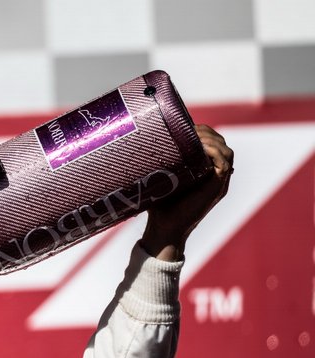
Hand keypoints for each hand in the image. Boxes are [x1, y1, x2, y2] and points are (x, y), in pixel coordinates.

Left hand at [142, 125, 233, 260]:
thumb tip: (135, 146)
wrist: (163, 228)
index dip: (202, 131)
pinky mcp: (217, 189)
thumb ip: (158, 162)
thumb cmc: (158, 205)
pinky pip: (225, 165)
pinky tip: (201, 149)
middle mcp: (214, 176)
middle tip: (190, 128)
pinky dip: (215, 153)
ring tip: (195, 137)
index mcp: (204, 171)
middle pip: (221, 144)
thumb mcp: (160, 178)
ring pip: (226, 152)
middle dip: (207, 132)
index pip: (212, 143)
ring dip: (212, 140)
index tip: (186, 124)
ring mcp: (218, 182)